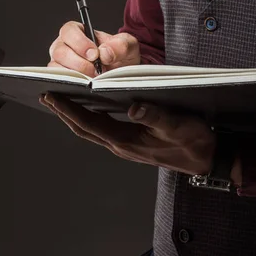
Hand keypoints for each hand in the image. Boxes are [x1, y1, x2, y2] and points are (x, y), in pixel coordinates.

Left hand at [39, 93, 217, 175]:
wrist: (207, 159)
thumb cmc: (194, 142)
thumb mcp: (176, 125)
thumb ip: (155, 116)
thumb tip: (133, 108)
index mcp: (127, 141)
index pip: (89, 124)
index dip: (68, 110)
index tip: (51, 96)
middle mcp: (122, 145)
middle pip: (84, 129)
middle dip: (64, 113)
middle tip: (47, 96)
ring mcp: (127, 146)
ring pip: (93, 130)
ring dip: (76, 116)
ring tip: (63, 101)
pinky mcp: (134, 144)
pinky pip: (105, 130)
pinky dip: (92, 119)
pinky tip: (92, 109)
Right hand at [47, 21, 140, 76]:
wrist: (122, 69)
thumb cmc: (120, 53)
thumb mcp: (128, 45)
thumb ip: (120, 45)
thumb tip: (104, 52)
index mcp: (78, 31)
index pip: (69, 31)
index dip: (79, 42)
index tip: (94, 54)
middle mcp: (64, 45)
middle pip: (60, 51)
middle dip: (80, 63)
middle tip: (97, 70)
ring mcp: (60, 62)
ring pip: (57, 68)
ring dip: (77, 75)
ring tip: (94, 78)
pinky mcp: (62, 77)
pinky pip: (59, 80)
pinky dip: (73, 83)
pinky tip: (87, 84)